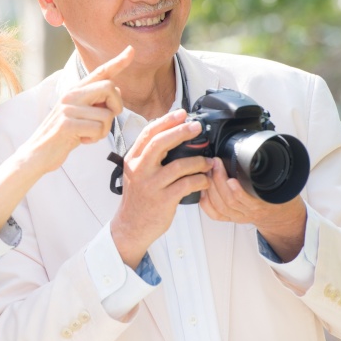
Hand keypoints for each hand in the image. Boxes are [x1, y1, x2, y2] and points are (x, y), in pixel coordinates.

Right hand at [20, 46, 134, 173]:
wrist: (38, 153)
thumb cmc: (64, 135)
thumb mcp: (80, 114)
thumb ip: (95, 101)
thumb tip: (116, 89)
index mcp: (75, 90)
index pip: (100, 72)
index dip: (117, 62)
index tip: (131, 50)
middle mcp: (71, 95)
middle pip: (109, 88)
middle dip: (117, 106)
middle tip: (106, 120)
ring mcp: (67, 108)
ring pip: (106, 115)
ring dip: (103, 131)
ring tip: (87, 134)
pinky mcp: (66, 124)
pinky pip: (98, 129)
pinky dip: (95, 139)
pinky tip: (81, 140)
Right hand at [110, 111, 214, 267]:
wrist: (131, 226)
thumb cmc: (138, 199)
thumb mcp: (136, 173)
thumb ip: (148, 156)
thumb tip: (170, 135)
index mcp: (133, 160)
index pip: (148, 133)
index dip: (166, 121)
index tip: (181, 113)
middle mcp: (139, 170)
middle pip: (160, 143)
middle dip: (180, 131)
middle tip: (196, 127)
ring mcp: (151, 185)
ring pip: (178, 165)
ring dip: (198, 161)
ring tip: (208, 162)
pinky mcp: (163, 200)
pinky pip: (186, 185)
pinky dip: (199, 180)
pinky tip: (204, 180)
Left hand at [200, 158, 306, 261]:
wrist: (279, 214)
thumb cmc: (277, 197)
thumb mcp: (276, 182)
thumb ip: (266, 171)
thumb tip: (256, 151)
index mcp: (261, 203)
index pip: (244, 199)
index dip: (235, 189)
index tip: (230, 175)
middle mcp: (248, 212)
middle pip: (228, 200)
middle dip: (218, 180)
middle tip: (215, 164)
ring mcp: (238, 216)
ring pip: (219, 206)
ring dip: (210, 187)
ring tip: (208, 172)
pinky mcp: (230, 218)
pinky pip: (214, 214)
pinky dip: (206, 202)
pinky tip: (203, 190)